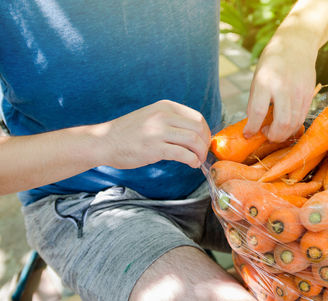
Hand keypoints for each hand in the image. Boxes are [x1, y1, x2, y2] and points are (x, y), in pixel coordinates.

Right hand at [94, 100, 210, 168]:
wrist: (104, 141)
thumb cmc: (129, 133)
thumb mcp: (152, 116)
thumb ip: (171, 120)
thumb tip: (195, 132)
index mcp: (165, 106)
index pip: (197, 117)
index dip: (205, 131)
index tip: (204, 142)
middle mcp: (163, 115)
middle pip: (198, 128)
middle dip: (205, 143)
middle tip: (203, 153)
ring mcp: (159, 131)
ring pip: (194, 140)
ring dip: (200, 153)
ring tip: (198, 160)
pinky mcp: (155, 148)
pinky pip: (183, 154)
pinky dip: (192, 160)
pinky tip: (192, 164)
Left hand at [243, 29, 316, 141]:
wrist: (296, 45)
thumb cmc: (272, 62)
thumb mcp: (257, 78)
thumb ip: (255, 101)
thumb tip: (253, 124)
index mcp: (265, 82)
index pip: (258, 112)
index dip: (252, 128)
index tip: (248, 135)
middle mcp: (283, 87)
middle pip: (282, 123)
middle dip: (273, 136)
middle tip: (265, 134)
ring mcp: (299, 92)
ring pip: (294, 124)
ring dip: (283, 134)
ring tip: (275, 130)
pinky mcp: (309, 95)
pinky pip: (302, 117)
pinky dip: (292, 126)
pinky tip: (285, 123)